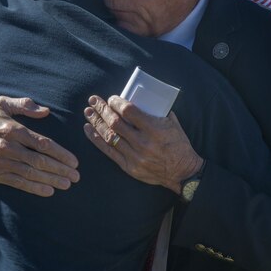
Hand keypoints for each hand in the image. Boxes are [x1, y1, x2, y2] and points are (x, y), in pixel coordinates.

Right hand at [0, 96, 79, 196]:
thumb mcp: (2, 103)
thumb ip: (24, 105)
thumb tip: (45, 111)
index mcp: (13, 129)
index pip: (42, 144)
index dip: (61, 154)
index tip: (74, 161)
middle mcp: (8, 147)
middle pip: (40, 161)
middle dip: (61, 170)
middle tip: (76, 176)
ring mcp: (2, 162)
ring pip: (31, 173)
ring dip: (51, 180)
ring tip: (67, 184)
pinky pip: (18, 182)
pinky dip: (34, 188)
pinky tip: (48, 190)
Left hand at [83, 95, 203, 193]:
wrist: (182, 172)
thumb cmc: (178, 145)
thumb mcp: (173, 124)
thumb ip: (158, 112)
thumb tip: (143, 99)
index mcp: (154, 129)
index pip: (129, 112)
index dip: (116, 103)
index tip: (112, 98)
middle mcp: (143, 142)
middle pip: (115, 123)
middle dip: (102, 109)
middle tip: (94, 101)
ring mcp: (134, 156)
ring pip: (109, 136)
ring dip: (96, 122)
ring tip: (88, 113)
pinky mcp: (129, 167)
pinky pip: (108, 151)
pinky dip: (96, 139)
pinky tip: (88, 129)